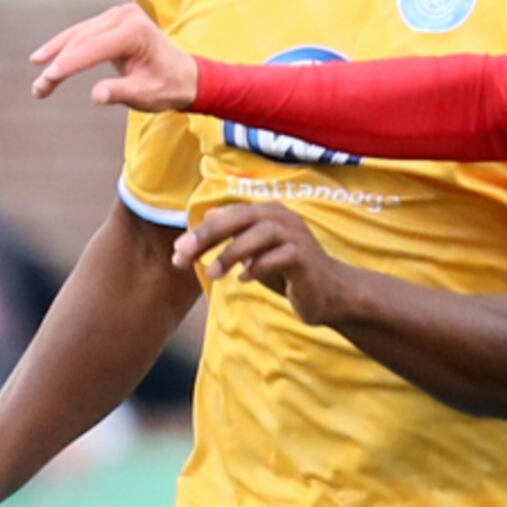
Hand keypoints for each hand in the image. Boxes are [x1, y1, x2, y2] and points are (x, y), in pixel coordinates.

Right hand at [29, 2, 198, 114]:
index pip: (95, 47)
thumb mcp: (146, 95)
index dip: (70, 64)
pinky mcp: (111, 20)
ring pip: (78, 36)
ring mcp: (118, 15)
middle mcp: (126, 16)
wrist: (185, 77)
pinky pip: (82, 34)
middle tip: (39, 89)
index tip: (48, 78)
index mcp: (137, 32)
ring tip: (39, 84)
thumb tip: (97, 96)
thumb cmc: (168, 87)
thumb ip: (121, 93)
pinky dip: (64, 48)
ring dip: (56, 57)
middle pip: (83, 41)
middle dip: (59, 66)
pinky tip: (43, 58)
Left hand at [176, 199, 358, 325]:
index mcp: (268, 213)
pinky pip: (279, 257)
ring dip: (231, 253)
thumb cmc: (288, 271)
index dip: (200, 231)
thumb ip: (232, 236)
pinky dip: (259, 268)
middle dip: (209, 235)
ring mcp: (297, 236)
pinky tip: (246, 280)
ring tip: (213, 274)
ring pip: (259, 234)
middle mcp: (283, 218)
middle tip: (184, 255)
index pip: (228, 215)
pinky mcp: (307, 258)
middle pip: (241, 217)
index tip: (178, 252)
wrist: (328, 293)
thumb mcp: (254, 252)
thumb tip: (201, 222)